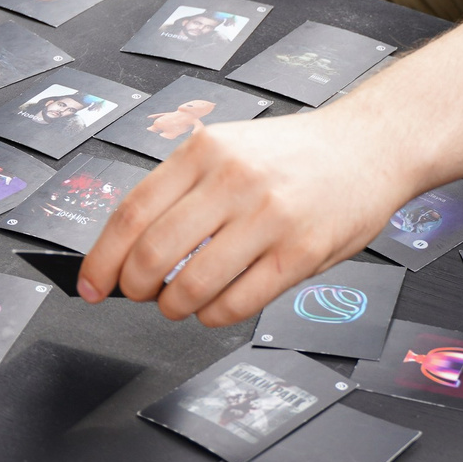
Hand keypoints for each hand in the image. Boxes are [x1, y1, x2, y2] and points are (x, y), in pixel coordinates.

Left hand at [78, 113, 399, 324]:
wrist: (370, 146)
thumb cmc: (294, 155)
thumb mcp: (229, 148)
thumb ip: (183, 189)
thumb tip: (128, 247)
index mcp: (206, 150)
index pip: (133, 212)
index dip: (103, 257)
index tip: (92, 282)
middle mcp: (234, 180)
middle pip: (154, 252)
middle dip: (134, 287)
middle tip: (137, 294)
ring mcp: (269, 217)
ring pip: (193, 285)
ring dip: (174, 307)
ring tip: (179, 303)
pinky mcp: (302, 252)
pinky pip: (239, 302)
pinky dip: (214, 315)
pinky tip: (216, 307)